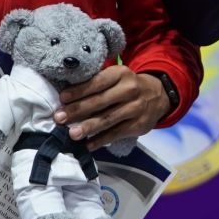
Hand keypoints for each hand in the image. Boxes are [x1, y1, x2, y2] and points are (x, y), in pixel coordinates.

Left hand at [56, 67, 171, 149]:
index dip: (79, 91)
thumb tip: (67, 98)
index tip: (62, 98)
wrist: (158, 95)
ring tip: (72, 134)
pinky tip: (88, 145)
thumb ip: (97, 83)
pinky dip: (101, 140)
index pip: (98, 82)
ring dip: (88, 127)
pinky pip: (116, 133)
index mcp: (121, 74)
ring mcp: (136, 108)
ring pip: (108, 119)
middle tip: (60, 118)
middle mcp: (130, 89)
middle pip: (100, 101)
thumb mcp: (116, 77)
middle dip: (78, 110)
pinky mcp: (139, 125)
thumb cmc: (126, 86)